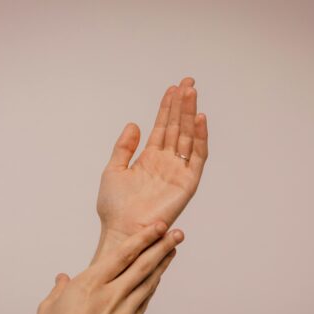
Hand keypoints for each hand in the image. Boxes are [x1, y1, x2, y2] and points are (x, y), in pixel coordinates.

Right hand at [30, 223, 184, 313]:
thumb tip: (63, 280)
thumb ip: (59, 290)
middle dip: (162, 246)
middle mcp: (110, 295)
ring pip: (148, 283)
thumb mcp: (48, 309)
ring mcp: (123, 313)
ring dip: (162, 264)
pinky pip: (143, 303)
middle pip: (143, 265)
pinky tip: (156, 280)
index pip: (124, 254)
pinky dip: (151, 288)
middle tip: (177, 232)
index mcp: (89, 285)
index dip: (144, 238)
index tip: (159, 226)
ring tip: (172, 249)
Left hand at [94, 77, 207, 260]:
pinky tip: (199, 119)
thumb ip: (124, 147)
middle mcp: (166, 162)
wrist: (122, 231)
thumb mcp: (113, 170)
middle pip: (177, 127)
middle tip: (188, 82)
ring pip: (187, 137)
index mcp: (149, 159)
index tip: (172, 88)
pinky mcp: (187, 183)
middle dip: (182, 105)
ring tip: (192, 93)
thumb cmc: (115, 208)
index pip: (162, 127)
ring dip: (191, 115)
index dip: (167, 107)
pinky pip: (197, 157)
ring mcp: (178, 172)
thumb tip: (134, 124)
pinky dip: (200, 138)